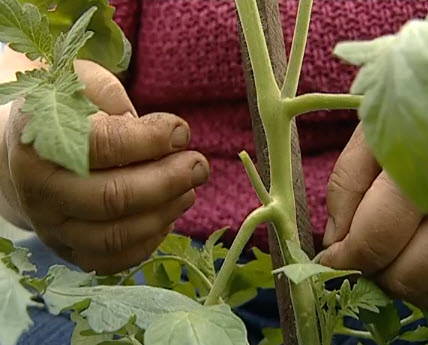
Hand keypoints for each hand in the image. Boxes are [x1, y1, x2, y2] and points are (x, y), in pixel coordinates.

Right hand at [0, 60, 208, 274]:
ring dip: (165, 212)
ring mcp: (53, 228)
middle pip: (113, 198)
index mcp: (39, 142)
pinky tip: (167, 216)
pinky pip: (113, 260)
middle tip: (199, 166)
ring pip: (116, 235)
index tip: (182, 133)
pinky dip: (149, 241)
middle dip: (168, 182)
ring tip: (189, 189)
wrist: (32, 158)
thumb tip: (162, 136)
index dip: (151, 139)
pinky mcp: (70, 251)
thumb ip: (113, 96)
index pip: (102, 146)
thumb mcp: (78, 84)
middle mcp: (40, 192)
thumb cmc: (64, 116)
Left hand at [321, 119, 427, 308]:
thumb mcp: (372, 139)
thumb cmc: (411, 123)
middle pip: (405, 271)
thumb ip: (346, 186)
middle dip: (373, 272)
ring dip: (402, 282)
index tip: (331, 261)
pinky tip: (421, 256)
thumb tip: (336, 244)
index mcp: (425, 163)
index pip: (375, 236)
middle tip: (362, 258)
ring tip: (392, 253)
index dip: (347, 258)